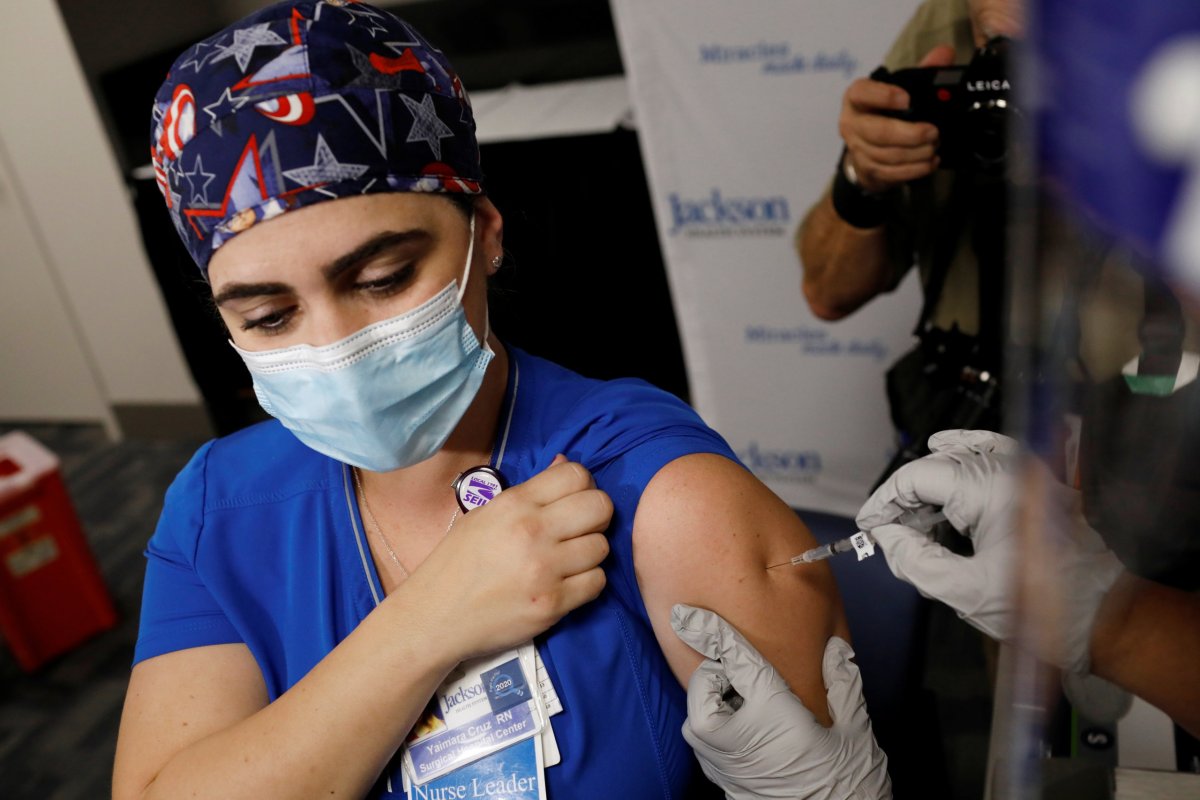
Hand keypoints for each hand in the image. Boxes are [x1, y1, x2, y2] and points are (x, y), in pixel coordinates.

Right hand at [406, 456, 611, 659]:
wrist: (435, 615)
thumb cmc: (458, 562)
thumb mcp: (486, 514)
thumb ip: (530, 492)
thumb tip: (565, 463)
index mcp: (515, 504)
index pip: (576, 475)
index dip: (583, 485)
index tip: (574, 501)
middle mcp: (533, 531)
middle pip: (600, 507)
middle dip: (596, 516)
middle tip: (579, 529)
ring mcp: (545, 569)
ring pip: (602, 546)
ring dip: (590, 552)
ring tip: (568, 559)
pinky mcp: (553, 604)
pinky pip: (597, 582)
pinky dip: (587, 581)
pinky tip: (567, 582)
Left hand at [672, 605, 890, 799]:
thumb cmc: (848, 783)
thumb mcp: (856, 729)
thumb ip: (843, 682)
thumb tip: (836, 649)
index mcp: (771, 712)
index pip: (734, 659)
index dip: (710, 631)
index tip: (687, 615)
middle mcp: (737, 736)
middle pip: (704, 687)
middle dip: (716, 675)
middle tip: (747, 680)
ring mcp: (723, 763)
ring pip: (697, 717)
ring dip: (713, 704)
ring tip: (748, 707)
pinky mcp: (721, 782)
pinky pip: (705, 744)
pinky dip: (717, 729)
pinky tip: (748, 732)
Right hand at [839, 45, 956, 192]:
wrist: (865, 147)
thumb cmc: (884, 111)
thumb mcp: (899, 87)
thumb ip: (922, 71)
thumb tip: (945, 53)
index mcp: (857, 98)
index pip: (862, 93)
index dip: (883, 96)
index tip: (907, 99)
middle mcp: (852, 123)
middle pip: (878, 132)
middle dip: (909, 134)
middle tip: (933, 132)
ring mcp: (858, 149)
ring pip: (888, 155)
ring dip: (916, 153)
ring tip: (935, 146)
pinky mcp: (868, 169)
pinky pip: (891, 173)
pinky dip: (914, 169)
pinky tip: (930, 162)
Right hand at [856, 430, 1122, 672]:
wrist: (1103, 615)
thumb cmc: (1043, 607)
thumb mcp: (965, 592)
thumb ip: (915, 560)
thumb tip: (885, 536)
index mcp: (991, 491)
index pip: (918, 477)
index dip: (885, 501)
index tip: (868, 525)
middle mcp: (1009, 470)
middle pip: (936, 466)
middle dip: (905, 499)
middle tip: (890, 534)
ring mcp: (1026, 470)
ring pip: (958, 457)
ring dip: (930, 484)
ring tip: (914, 520)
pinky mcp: (1035, 479)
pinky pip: (990, 448)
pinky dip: (962, 449)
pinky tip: (942, 448)